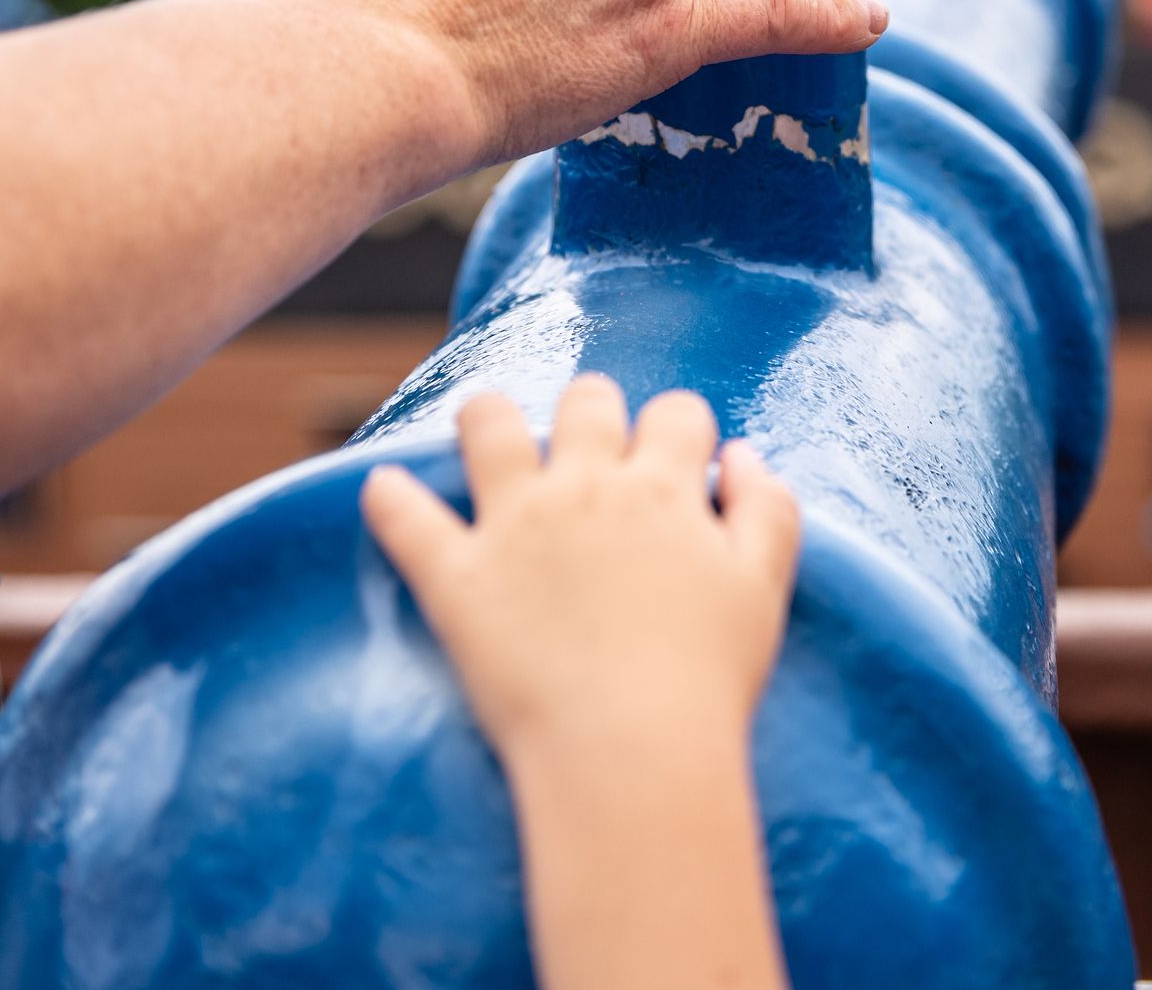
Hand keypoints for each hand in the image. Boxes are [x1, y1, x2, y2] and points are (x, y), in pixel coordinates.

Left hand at [362, 375, 802, 766]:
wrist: (631, 750)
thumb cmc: (709, 677)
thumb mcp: (767, 586)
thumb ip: (767, 507)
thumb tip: (739, 454)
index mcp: (663, 488)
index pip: (676, 414)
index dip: (680, 430)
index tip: (676, 456)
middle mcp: (586, 486)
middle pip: (586, 402)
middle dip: (592, 410)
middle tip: (587, 445)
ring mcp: (514, 525)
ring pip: (490, 424)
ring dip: (488, 416)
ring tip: (485, 427)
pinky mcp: (455, 576)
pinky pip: (406, 518)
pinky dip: (390, 498)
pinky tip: (383, 488)